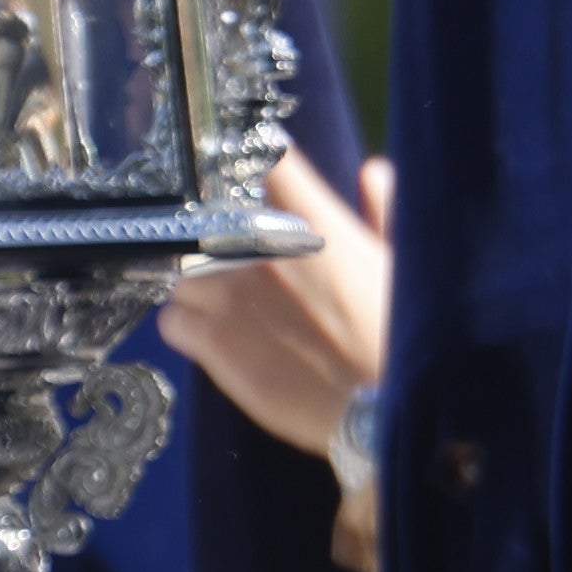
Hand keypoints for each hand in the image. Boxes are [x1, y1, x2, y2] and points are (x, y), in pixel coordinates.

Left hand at [156, 146, 392, 468]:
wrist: (381, 410)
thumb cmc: (400, 336)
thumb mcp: (401, 264)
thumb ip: (383, 212)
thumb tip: (374, 172)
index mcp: (309, 220)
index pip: (263, 161)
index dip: (252, 167)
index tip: (249, 181)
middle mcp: (258, 248)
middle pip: (203, 219)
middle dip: (212, 236)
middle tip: (228, 259)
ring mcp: (229, 295)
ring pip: (178, 269)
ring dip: (192, 282)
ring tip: (212, 301)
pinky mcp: (212, 343)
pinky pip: (171, 320)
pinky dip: (184, 325)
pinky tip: (206, 336)